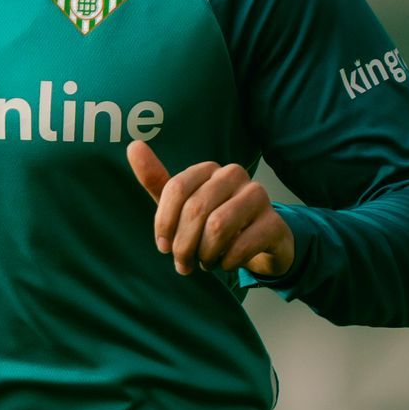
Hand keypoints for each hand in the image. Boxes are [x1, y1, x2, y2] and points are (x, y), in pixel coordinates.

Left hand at [126, 140, 294, 277]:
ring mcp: (258, 196)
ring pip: (218, 226)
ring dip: (205, 254)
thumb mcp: (181, 205)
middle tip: (182, 264)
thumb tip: (133, 145)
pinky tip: (225, 263)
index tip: (162, 246)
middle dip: (183, 244)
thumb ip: (157, 180)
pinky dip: (227, 261)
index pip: (176, 188)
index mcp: (209, 169)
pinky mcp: (275, 223)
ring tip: (205, 262)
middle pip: (196, 209)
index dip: (164, 222)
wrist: (259, 243)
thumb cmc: (213, 221)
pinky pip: (243, 245)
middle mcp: (235, 175)